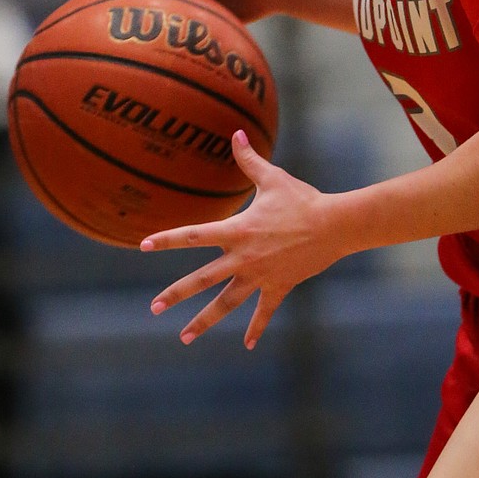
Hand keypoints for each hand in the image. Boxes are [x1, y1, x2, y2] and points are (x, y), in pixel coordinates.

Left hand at [143, 132, 339, 347]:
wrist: (335, 225)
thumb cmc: (302, 199)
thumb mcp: (273, 178)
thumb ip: (249, 159)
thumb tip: (235, 132)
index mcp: (237, 231)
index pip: (194, 235)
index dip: (168, 239)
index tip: (143, 246)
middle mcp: (243, 258)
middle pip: (202, 280)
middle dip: (176, 294)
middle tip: (153, 308)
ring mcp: (260, 276)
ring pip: (226, 303)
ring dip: (205, 321)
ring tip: (184, 337)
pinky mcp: (278, 287)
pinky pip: (264, 312)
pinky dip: (255, 329)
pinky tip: (246, 345)